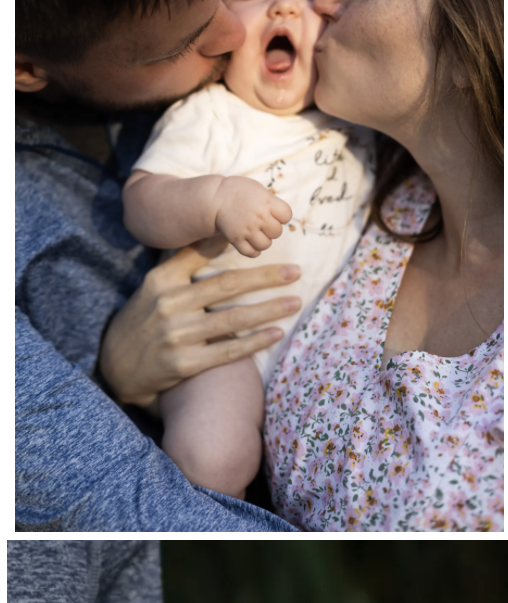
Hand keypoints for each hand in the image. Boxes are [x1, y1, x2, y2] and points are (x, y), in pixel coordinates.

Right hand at [96, 246, 302, 404]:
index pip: (200, 255)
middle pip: (227, 285)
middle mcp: (168, 304)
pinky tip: (277, 332)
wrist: (117, 366)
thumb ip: (183, 265)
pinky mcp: (185, 363)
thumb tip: (217, 235)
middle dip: (265, 277)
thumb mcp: (155, 287)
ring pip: (233, 318)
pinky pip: (229, 351)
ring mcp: (177, 335)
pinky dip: (255, 341)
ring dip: (269, 309)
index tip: (262, 236)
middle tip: (296, 271)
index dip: (232, 244)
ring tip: (295, 302)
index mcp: (160, 280)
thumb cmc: (146, 320)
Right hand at [215, 177, 292, 256]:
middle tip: (261, 223)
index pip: (287, 215)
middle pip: (277, 232)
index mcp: (267, 202)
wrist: (215, 196)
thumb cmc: (240, 192)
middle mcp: (259, 216)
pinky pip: (251, 253)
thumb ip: (272, 203)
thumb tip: (283, 218)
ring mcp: (247, 229)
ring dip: (262, 240)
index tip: (272, 213)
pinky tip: (251, 242)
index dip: (281, 215)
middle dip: (271, 229)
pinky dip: (253, 251)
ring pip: (265, 245)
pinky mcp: (236, 239)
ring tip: (256, 233)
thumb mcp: (259, 190)